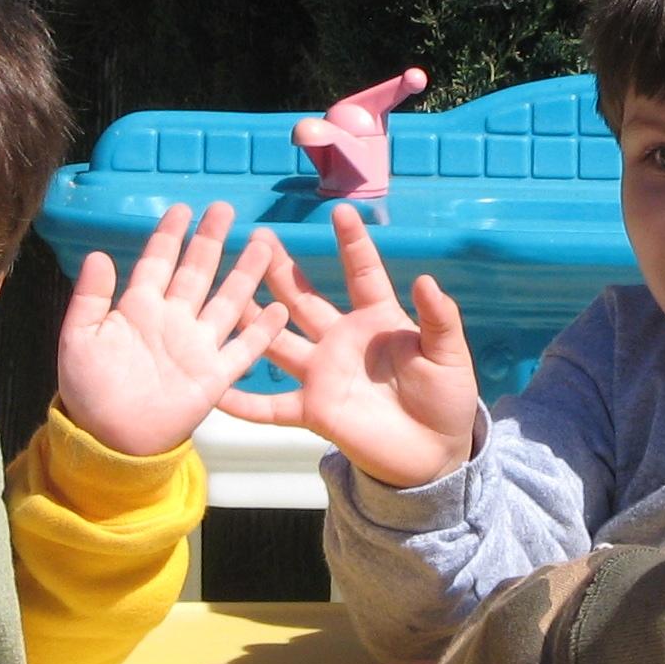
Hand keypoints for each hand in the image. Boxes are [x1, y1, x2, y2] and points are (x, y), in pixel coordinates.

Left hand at [58, 204, 287, 456]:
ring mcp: (197, 346)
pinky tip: (279, 310)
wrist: (110, 439)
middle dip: (210, 241)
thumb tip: (98, 254)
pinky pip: (243, 349)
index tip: (183, 209)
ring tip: (262, 244)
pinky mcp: (215, 375)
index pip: (158, 263)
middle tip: (225, 209)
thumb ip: (90, 298)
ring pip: (227, 301)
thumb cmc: (89, 390)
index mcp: (138, 309)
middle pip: (197, 273)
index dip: (170, 236)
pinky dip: (262, 332)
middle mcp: (173, 320)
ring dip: (244, 274)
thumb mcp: (79, 339)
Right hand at [223, 206, 480, 489]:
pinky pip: (269, 406)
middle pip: (303, 298)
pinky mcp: (313, 411)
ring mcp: (322, 374)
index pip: (361, 273)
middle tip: (256, 238)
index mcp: (376, 320)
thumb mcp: (450, 354)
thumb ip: (439, 318)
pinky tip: (214, 389)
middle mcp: (341, 341)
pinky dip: (241, 401)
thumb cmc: (446, 398)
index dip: (352, 243)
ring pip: (277, 339)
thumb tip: (426, 279)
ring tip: (223, 289)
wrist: (434, 452)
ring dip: (251, 316)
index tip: (340, 211)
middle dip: (280, 268)